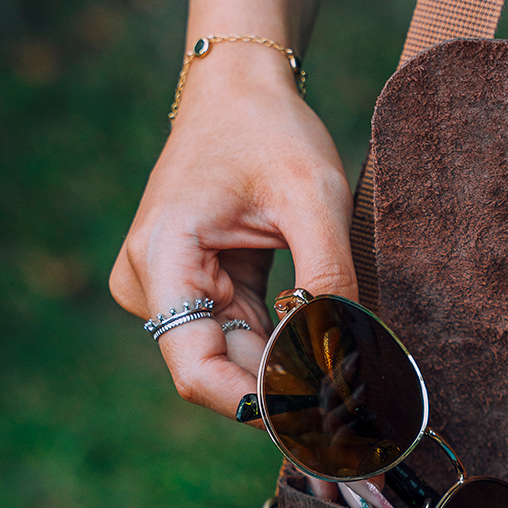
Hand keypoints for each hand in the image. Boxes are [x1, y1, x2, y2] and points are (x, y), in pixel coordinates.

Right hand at [108, 46, 356, 420]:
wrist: (241, 88)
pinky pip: (241, 336)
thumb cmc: (270, 129)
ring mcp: (170, 287)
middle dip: (284, 390)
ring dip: (288, 371)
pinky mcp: (196, 288)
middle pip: (220, 370)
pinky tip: (327, 349)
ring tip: (352, 379)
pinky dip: (283, 347)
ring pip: (235, 358)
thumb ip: (328, 278)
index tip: (318, 419)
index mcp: (163, 257)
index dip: (256, 404)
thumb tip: (347, 357)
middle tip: (356, 412)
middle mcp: (151, 281)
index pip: (197, 369)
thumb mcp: (313, 197)